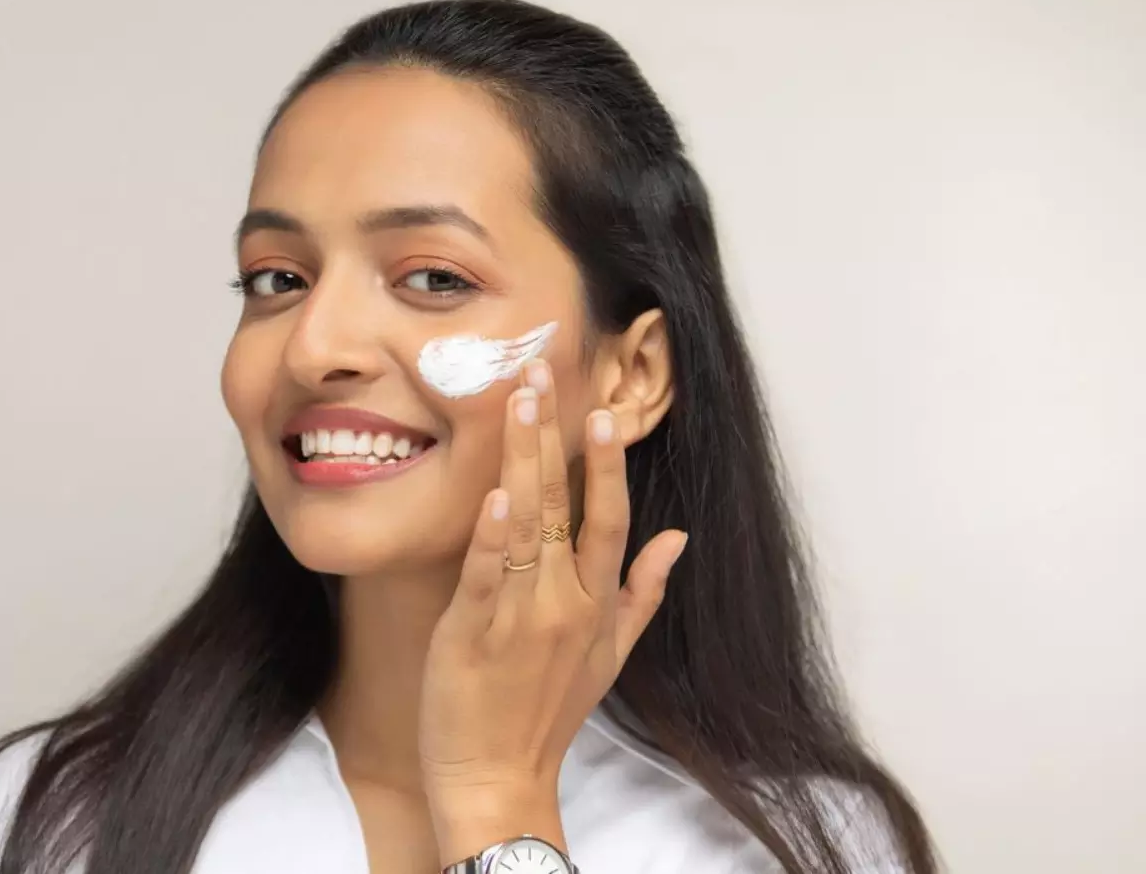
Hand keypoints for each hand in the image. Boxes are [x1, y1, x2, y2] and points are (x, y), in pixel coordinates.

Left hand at [418, 358, 687, 862]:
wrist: (499, 776)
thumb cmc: (549, 712)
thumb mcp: (610, 655)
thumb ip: (643, 592)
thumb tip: (678, 537)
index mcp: (596, 602)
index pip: (609, 520)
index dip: (609, 465)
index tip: (604, 412)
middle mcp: (565, 601)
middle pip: (564, 505)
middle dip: (554, 437)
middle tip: (540, 375)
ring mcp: (520, 615)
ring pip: (527, 524)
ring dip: (523, 461)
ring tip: (517, 403)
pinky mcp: (473, 631)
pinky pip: (487, 574)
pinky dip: (493, 535)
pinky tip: (497, 494)